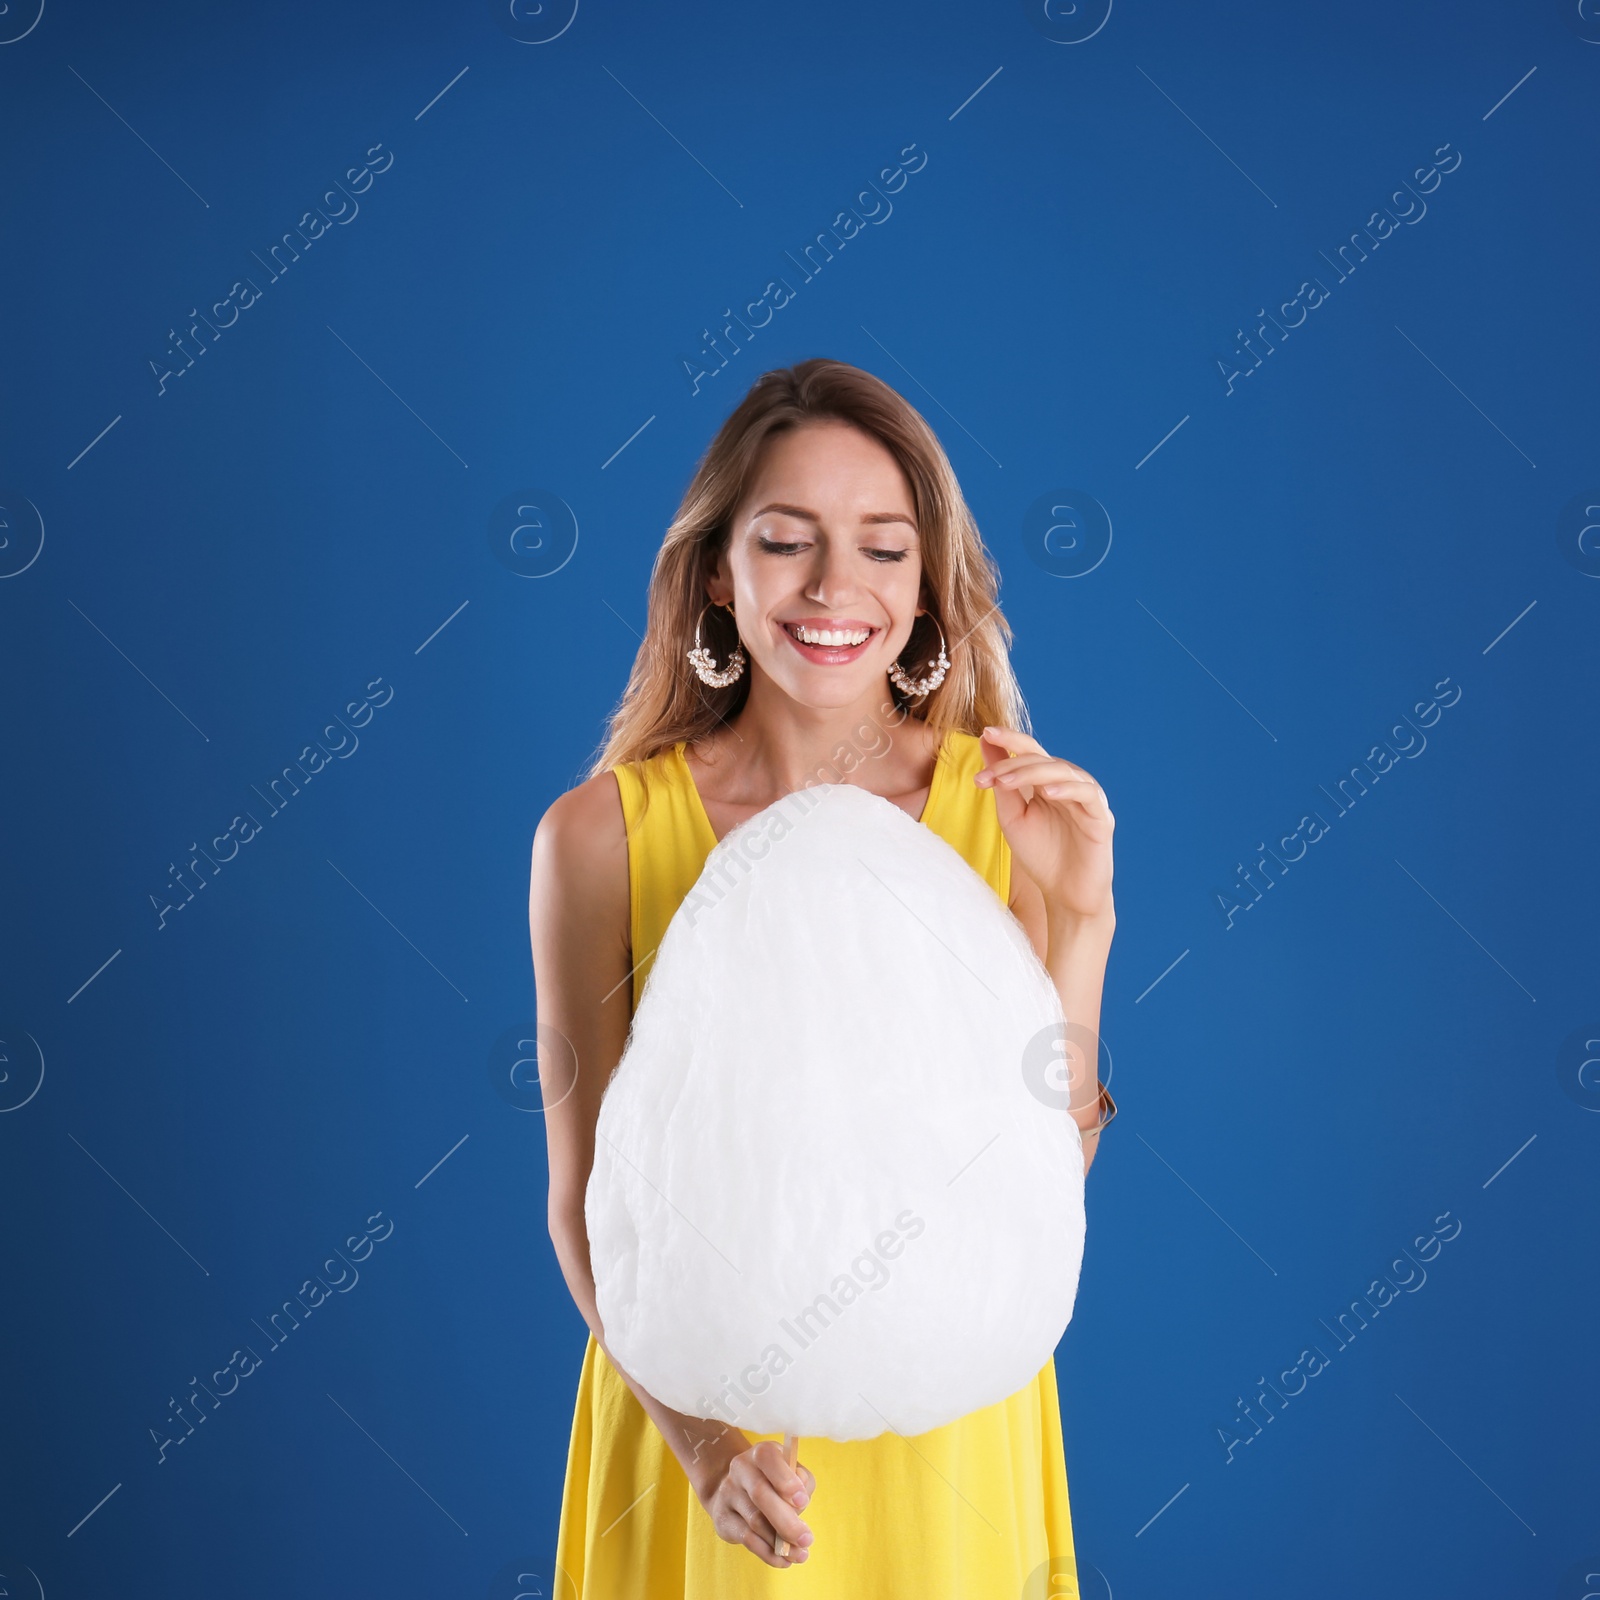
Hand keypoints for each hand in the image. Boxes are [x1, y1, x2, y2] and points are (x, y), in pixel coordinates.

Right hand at [692, 1432, 815, 1567]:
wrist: (734, 1488)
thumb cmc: (774, 1480)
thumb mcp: (791, 1472)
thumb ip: (802, 1481)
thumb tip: (800, 1501)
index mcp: (761, 1453)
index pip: (768, 1458)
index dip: (786, 1480)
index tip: (803, 1501)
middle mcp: (740, 1469)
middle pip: (760, 1494)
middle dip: (786, 1521)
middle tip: (807, 1539)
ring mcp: (728, 1493)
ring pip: (755, 1521)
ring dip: (780, 1543)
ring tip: (801, 1554)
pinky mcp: (723, 1519)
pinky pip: (747, 1539)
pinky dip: (768, 1553)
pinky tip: (784, 1561)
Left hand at [975, 725, 1114, 921]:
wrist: (1065, 895)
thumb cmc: (1041, 855)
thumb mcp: (1012, 817)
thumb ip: (1001, 783)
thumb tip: (985, 743)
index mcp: (1047, 782)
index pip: (1030, 751)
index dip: (1010, 739)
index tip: (984, 733)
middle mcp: (1069, 785)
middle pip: (1043, 759)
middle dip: (1012, 764)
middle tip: (987, 777)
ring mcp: (1087, 799)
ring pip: (1064, 772)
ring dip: (1033, 773)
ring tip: (1006, 782)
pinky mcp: (1101, 818)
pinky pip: (1087, 794)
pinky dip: (1067, 790)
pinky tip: (1046, 793)